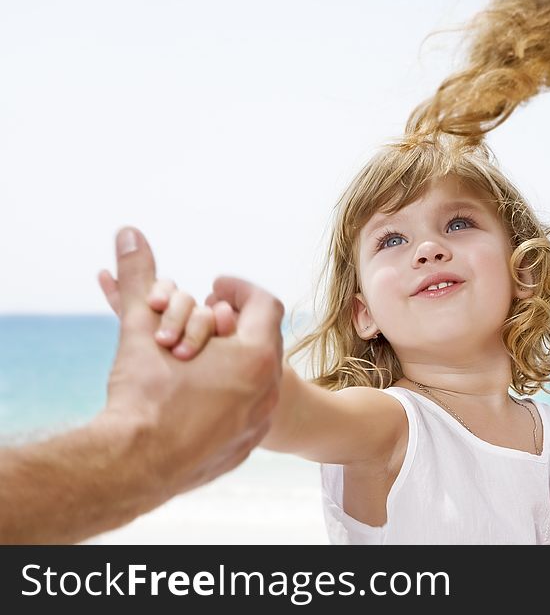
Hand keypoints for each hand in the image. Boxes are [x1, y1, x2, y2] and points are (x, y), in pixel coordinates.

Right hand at [96, 227, 283, 503]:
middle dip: (234, 325)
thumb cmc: (141, 396)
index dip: (240, 289)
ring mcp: (259, 423)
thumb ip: (140, 277)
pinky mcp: (244, 450)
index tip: (217, 286)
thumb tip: (129, 233)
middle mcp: (269, 390)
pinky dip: (228, 395)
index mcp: (257, 356)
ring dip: (233, 360)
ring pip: (258, 378)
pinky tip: (199, 392)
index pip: (266, 304)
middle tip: (207, 319)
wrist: (131, 468)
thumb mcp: (141, 328)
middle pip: (264, 340)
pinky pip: (247, 413)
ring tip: (200, 354)